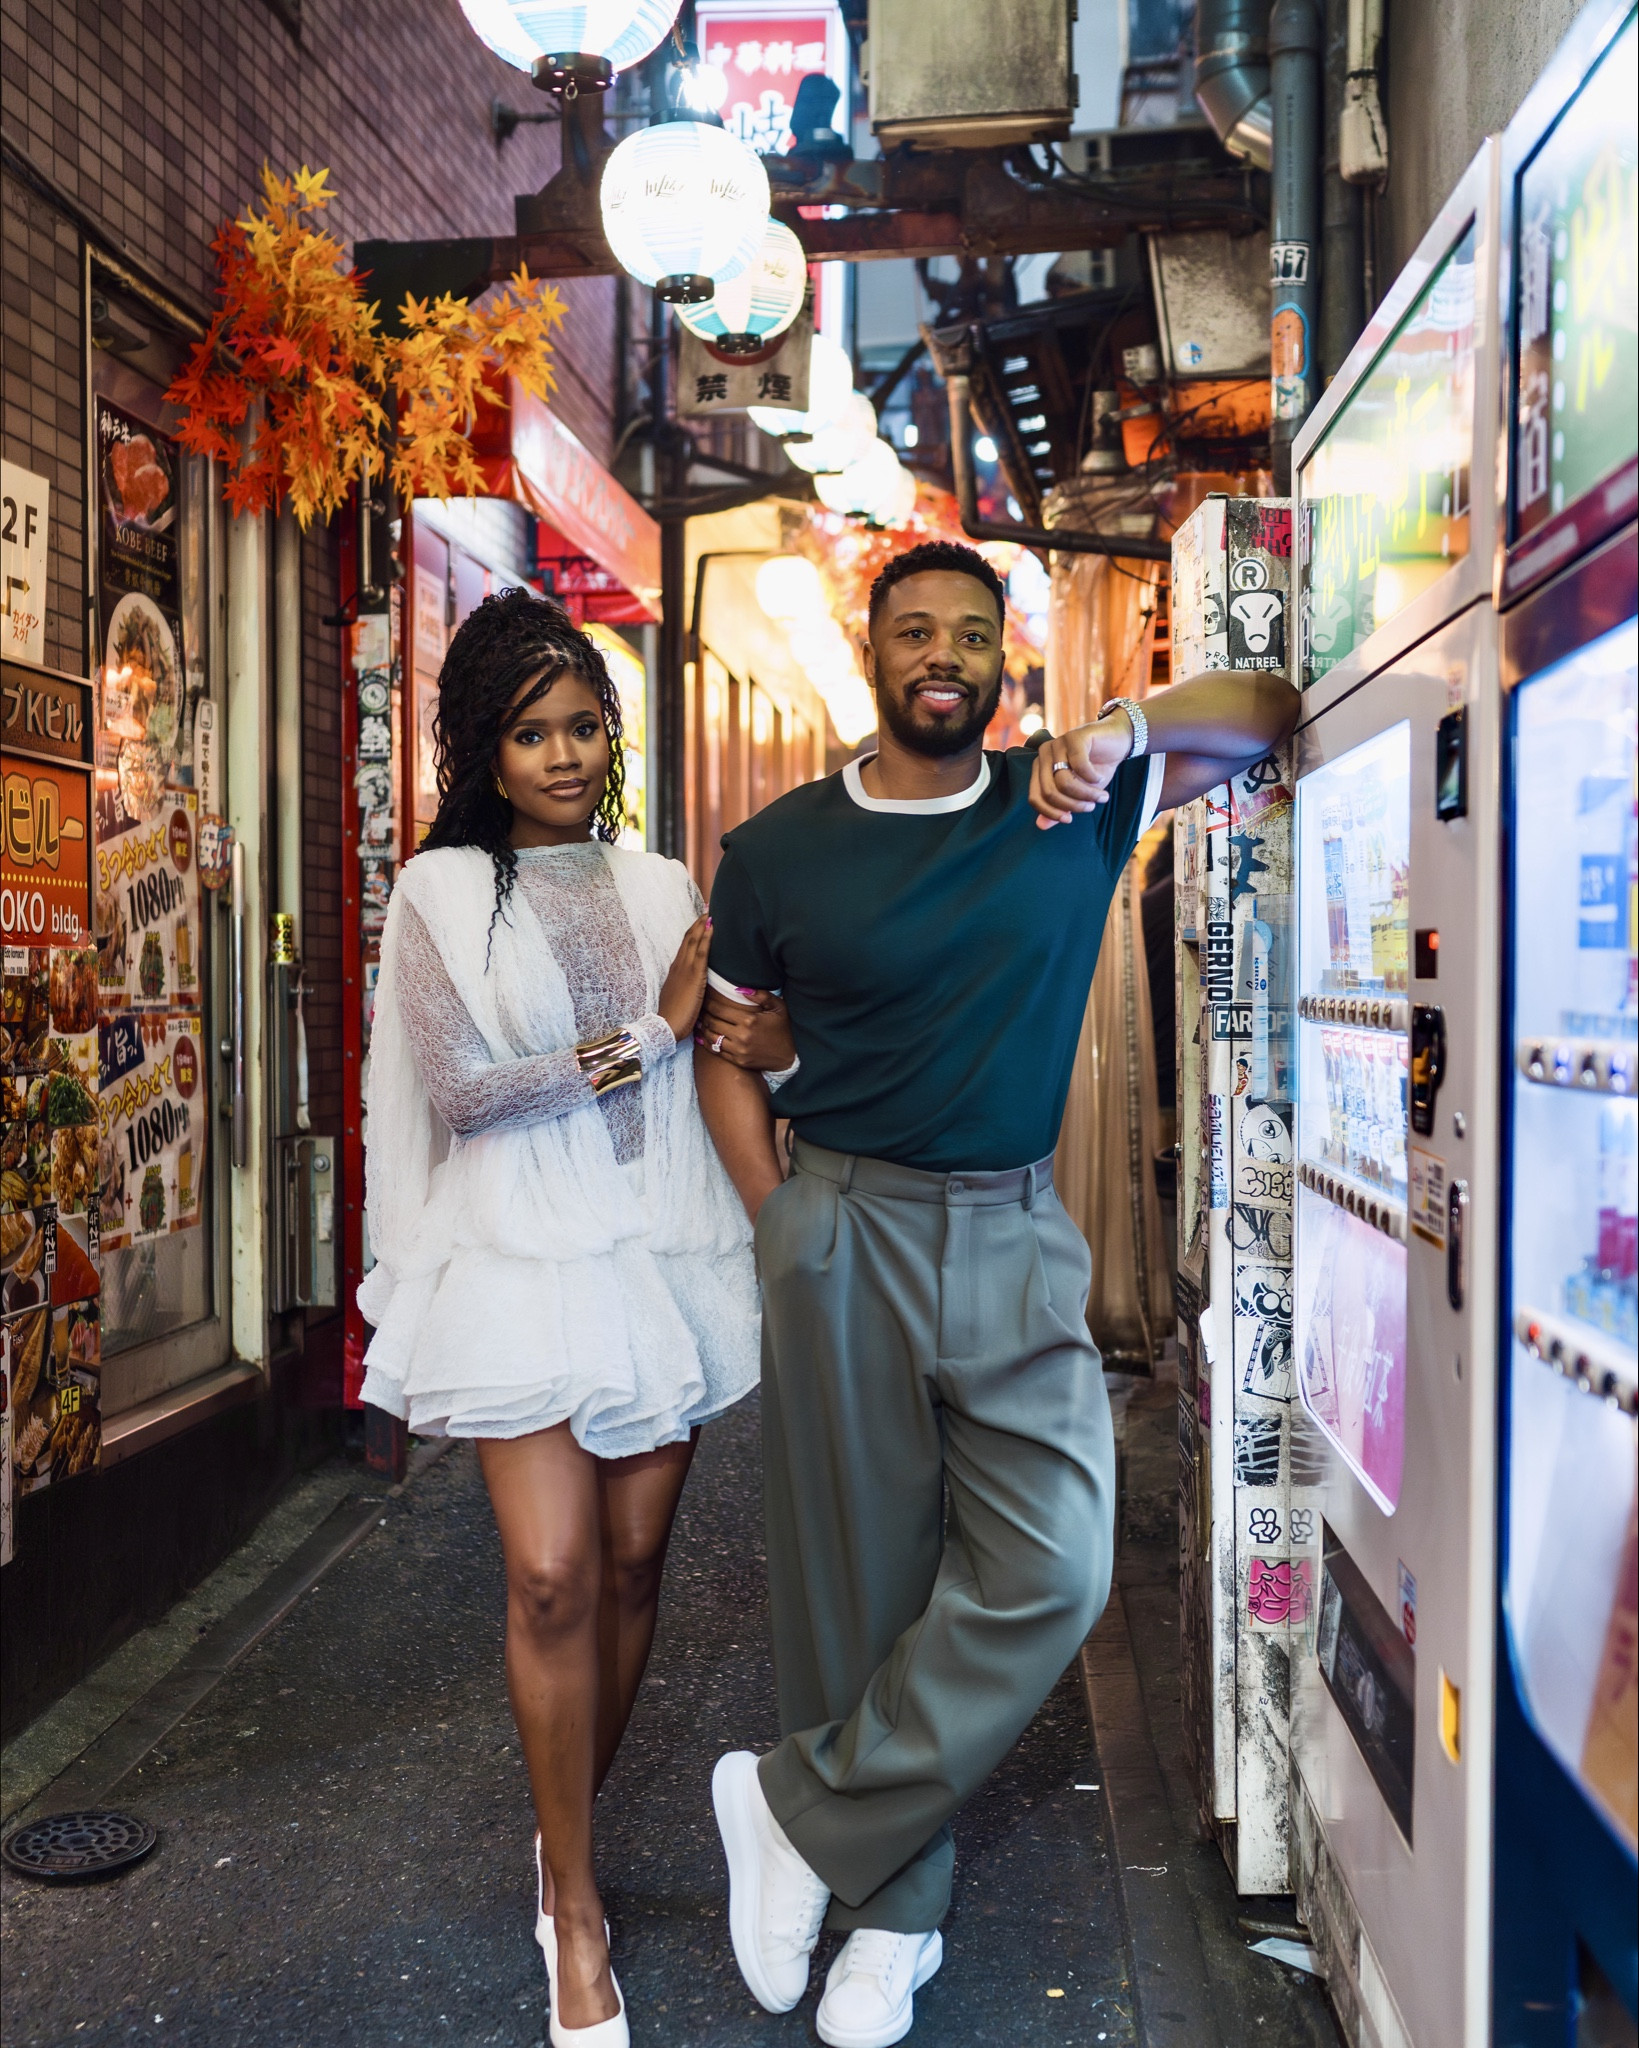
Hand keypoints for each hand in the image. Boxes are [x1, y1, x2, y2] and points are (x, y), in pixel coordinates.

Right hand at [659, 915, 710, 1041]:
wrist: (666, 1025)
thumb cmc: (674, 1016)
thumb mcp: (680, 997)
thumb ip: (687, 988)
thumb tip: (696, 986)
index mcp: (675, 970)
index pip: (685, 946)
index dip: (693, 933)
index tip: (700, 921)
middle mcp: (678, 966)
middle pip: (688, 939)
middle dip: (697, 923)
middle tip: (706, 909)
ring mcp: (685, 969)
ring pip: (694, 941)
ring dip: (702, 926)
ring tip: (710, 913)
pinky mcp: (693, 975)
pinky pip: (701, 952)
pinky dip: (706, 938)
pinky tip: (711, 928)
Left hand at [698, 987, 795, 1072]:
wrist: (791, 1056)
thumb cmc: (785, 1028)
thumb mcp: (778, 1008)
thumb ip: (761, 995)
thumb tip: (739, 988)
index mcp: (749, 1021)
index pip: (719, 1009)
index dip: (708, 1003)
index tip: (703, 997)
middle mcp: (742, 1036)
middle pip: (712, 1023)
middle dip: (703, 1014)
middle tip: (698, 1008)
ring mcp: (739, 1051)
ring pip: (711, 1038)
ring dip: (703, 1029)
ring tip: (698, 1021)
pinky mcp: (738, 1061)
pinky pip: (717, 1051)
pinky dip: (708, 1043)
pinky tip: (703, 1036)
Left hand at [1029, 708, 1133, 828]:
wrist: (1117, 741)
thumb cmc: (1095, 768)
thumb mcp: (1078, 793)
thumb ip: (1060, 808)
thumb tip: (1041, 826)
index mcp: (1040, 769)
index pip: (1035, 798)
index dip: (1050, 813)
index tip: (1069, 819)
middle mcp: (1044, 755)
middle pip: (1049, 792)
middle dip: (1073, 805)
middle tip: (1091, 807)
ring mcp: (1058, 744)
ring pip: (1064, 782)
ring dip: (1086, 794)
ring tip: (1101, 797)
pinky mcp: (1074, 737)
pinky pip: (1079, 765)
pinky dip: (1092, 777)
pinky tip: (1100, 778)